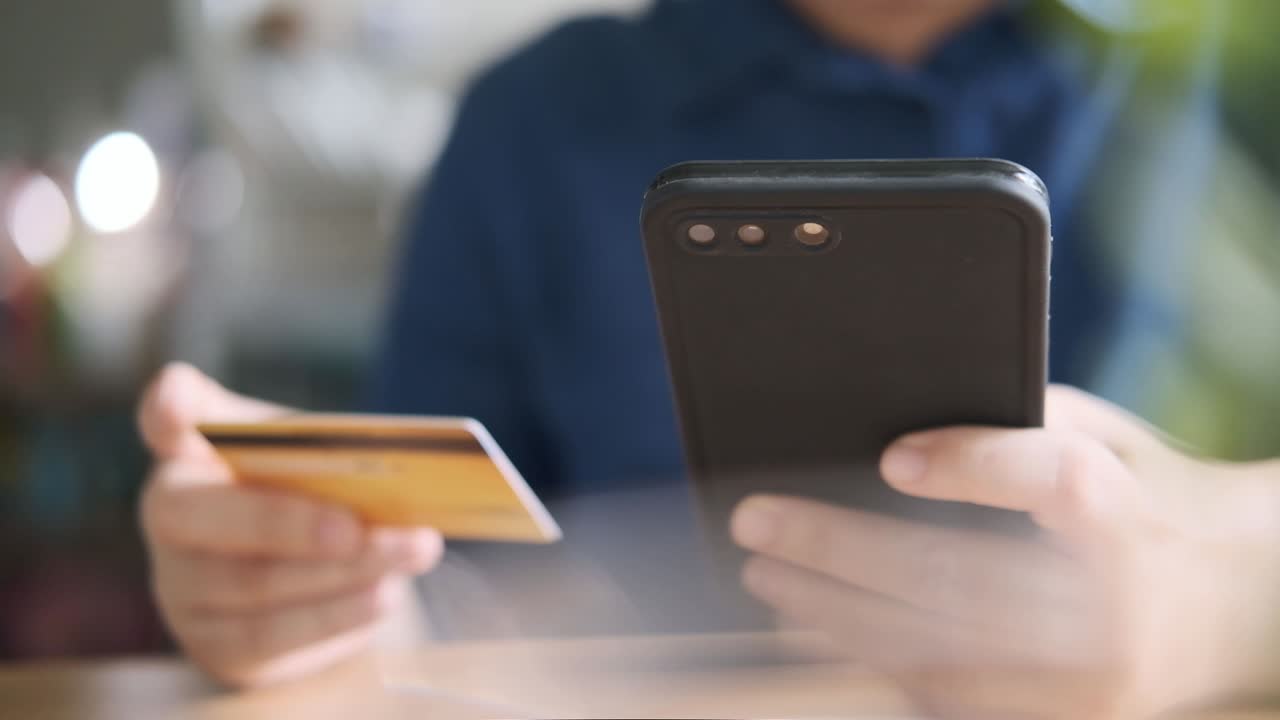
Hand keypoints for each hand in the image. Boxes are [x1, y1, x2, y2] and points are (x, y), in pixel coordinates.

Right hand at [138, 364, 442, 687]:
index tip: (176, 409)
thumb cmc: (311, 492)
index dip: (168, 411)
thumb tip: (391, 452)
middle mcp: (168, 518)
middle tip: (355, 528)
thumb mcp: (310, 453)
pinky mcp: (215, 646)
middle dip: (285, 523)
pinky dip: (334, 616)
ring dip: (337, 573)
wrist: (316, 572)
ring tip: (406, 553)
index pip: (163, 420)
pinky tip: (383, 594)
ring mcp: (180, 587)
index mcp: (193, 451)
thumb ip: (328, 442)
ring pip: (249, 585)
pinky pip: (269, 638)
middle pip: (201, 516)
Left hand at [732, 385, 1279, 718]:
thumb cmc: (1147, 503)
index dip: (969, 466)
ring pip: (939, 645)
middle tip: (759, 521)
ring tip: (768, 578)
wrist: (1235, 606)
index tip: (888, 459)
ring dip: (834, 613)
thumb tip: (899, 424)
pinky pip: (951, 694)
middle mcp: (1117, 600)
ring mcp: (1093, 678)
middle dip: (839, 548)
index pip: (1050, 478)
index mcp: (1131, 510)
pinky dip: (875, 659)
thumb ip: (1024, 425)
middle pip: (962, 573)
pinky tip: (818, 629)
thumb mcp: (1111, 441)